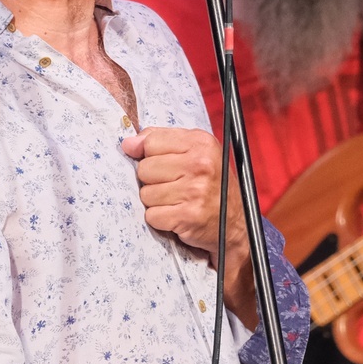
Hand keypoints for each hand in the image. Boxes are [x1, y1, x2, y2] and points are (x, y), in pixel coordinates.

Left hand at [122, 127, 246, 261]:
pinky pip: (152, 215)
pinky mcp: (189, 215)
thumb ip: (161, 141)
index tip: (162, 164)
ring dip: (156, 201)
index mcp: (201, 142)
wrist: (233, 223)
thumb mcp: (195, 152)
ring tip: (176, 201)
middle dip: (153, 180)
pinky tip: (176, 215)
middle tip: (174, 185)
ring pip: (146, 194)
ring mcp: (195, 190)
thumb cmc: (211, 185)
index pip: (151, 142)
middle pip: (144, 169)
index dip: (150, 155)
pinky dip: (160, 219)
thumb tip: (129, 143)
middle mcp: (200, 164)